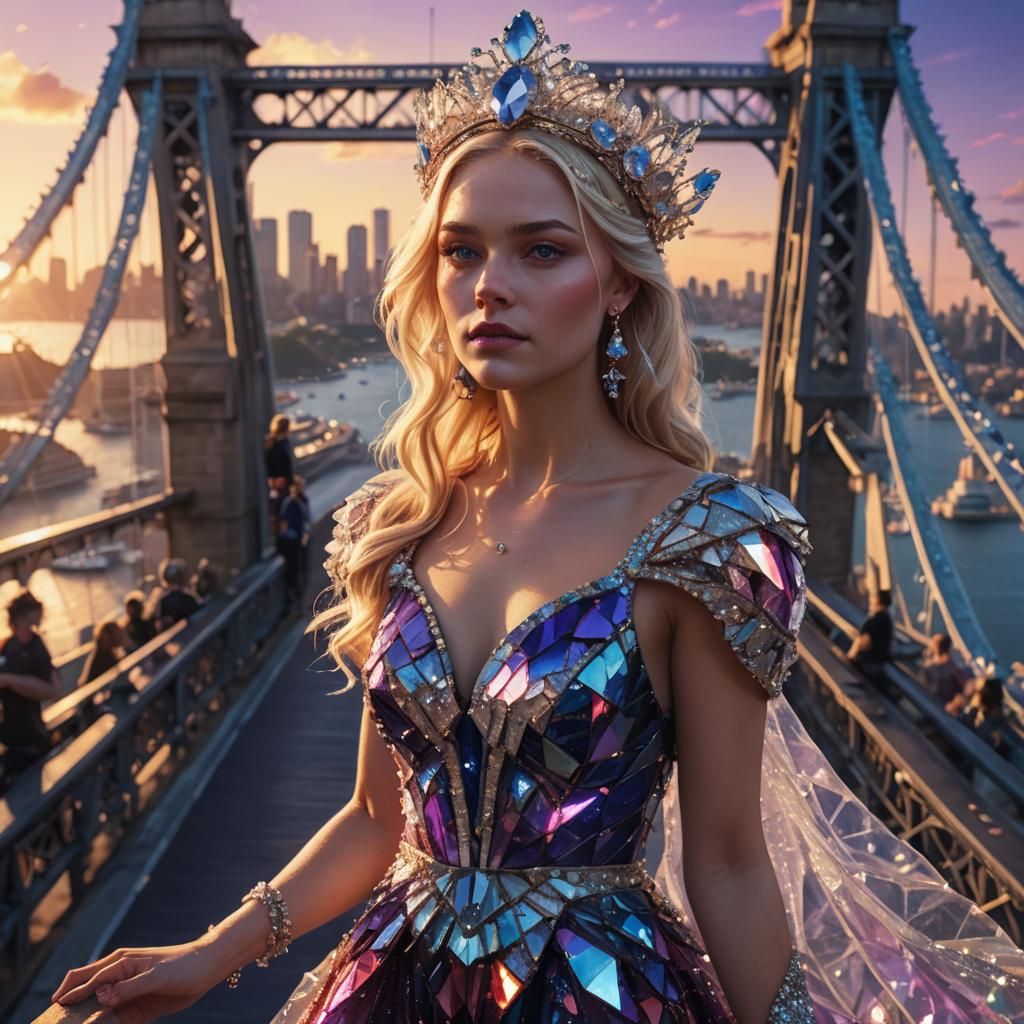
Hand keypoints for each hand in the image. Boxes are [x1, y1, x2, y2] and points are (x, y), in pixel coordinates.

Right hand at [50, 938, 224, 1022]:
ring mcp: (123, 994)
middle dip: (68, 1004)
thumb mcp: (158, 975)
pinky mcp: (133, 1010)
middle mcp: (116, 978)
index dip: (69, 995)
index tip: (54, 1011)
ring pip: (95, 1009)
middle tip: (54, 1022)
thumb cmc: (183, 966)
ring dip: (83, 1019)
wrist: (207, 970)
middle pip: (84, 991)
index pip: (87, 980)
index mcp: (119, 964)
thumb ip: (129, 987)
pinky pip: (111, 1021)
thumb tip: (101, 996)